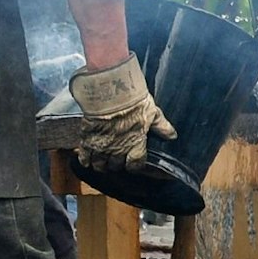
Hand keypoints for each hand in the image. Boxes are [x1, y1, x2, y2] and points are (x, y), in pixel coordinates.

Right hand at [69, 56, 176, 171]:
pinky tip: (86, 158)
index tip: (133, 160)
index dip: (134, 164)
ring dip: (101, 164)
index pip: (135, 165)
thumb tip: (173, 136)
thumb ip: (161, 127)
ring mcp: (101, 147)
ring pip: (100, 165)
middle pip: (116, 166)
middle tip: (117, 157)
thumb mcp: (152, 112)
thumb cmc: (133, 101)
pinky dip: (85, 159)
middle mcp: (117, 150)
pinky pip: (84, 158)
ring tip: (102, 158)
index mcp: (135, 144)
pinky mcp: (86, 141)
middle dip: (117, 163)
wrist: (108, 91)